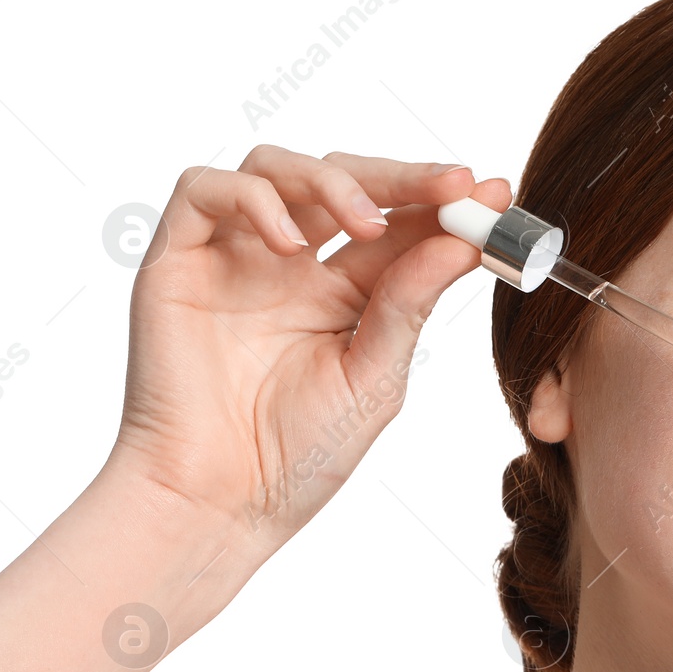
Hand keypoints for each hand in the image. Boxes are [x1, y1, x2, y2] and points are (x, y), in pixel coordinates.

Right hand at [105, 144, 508, 556]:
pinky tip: (291, 244)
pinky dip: (252, 198)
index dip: (443, 205)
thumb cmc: (298, 455)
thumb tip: (462, 242)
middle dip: (403, 178)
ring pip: (277, 167)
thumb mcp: (375, 376)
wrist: (220, 504)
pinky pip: (202, 189)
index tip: (495, 194)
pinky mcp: (177, 261)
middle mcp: (290, 266)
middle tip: (452, 186)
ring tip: (367, 225)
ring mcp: (233, 258)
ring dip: (331, 181)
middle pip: (345, 182)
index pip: (398, 226)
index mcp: (344, 294)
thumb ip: (410, 304)